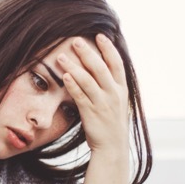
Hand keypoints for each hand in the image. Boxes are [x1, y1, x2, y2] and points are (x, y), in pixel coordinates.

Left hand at [54, 34, 129, 155]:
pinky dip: (73, 85)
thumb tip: (101, 68)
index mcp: (122, 89)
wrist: (112, 147)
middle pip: (101, 68)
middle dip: (88, 53)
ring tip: (62, 56)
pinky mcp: (91, 113)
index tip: (100, 36)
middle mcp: (114, 94)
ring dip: (74, 66)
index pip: (117, 64)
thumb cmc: (112, 123)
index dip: (109, 48)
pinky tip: (65, 76)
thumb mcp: (117, 102)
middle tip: (76, 40)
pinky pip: (80, 96)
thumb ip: (111, 86)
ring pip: (88, 80)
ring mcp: (103, 103)